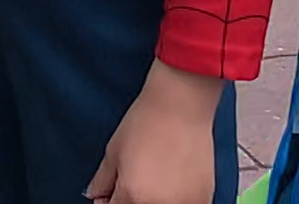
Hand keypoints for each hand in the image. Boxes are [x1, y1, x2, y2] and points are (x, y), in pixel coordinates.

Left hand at [87, 65, 226, 203]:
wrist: (182, 104)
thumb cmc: (149, 121)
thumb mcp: (114, 151)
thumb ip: (102, 180)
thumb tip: (96, 194)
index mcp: (132, 196)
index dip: (108, 201)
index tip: (109, 193)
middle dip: (129, 200)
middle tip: (132, 182)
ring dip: (153, 200)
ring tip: (155, 179)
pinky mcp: (203, 198)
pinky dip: (174, 200)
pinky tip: (172, 181)